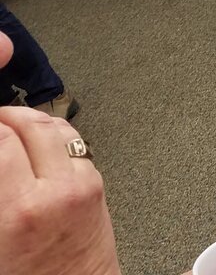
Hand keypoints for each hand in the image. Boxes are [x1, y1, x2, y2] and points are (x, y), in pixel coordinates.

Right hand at [0, 106, 120, 274]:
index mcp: (22, 207)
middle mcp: (59, 190)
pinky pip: (77, 147)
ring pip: (61, 129)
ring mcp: (83, 184)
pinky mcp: (98, 185)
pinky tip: (40, 143)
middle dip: (8, 115)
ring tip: (14, 123)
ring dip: (34, 120)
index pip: (3, 141)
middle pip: (34, 125)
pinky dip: (56, 137)